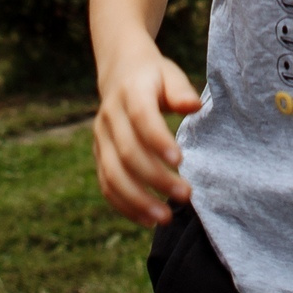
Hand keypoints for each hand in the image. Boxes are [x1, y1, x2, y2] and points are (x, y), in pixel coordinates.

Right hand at [95, 48, 200, 225]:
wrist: (120, 72)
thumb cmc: (154, 77)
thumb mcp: (170, 74)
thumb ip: (181, 90)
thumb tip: (194, 106)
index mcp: (130, 93)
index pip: (142, 118)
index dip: (158, 140)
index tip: (181, 160)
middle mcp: (110, 117)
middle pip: (128, 153)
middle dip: (156, 178)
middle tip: (186, 195)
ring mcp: (100, 138)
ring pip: (113, 174)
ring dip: (138, 200)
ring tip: (166, 217)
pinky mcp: (99, 156)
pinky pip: (107, 185)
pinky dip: (125, 205)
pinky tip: (148, 220)